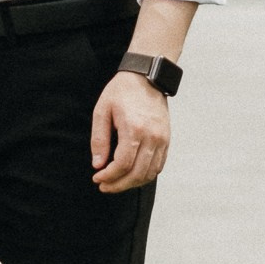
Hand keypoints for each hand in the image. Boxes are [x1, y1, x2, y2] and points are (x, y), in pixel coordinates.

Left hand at [89, 70, 170, 194]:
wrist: (146, 76)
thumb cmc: (121, 91)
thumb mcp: (102, 111)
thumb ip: (99, 140)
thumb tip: (98, 165)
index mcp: (134, 128)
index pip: (123, 164)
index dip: (109, 177)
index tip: (97, 179)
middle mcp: (152, 136)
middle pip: (137, 174)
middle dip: (119, 185)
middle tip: (104, 186)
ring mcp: (162, 139)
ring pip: (149, 173)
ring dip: (132, 183)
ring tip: (117, 183)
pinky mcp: (167, 140)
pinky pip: (158, 166)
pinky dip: (145, 175)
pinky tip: (132, 174)